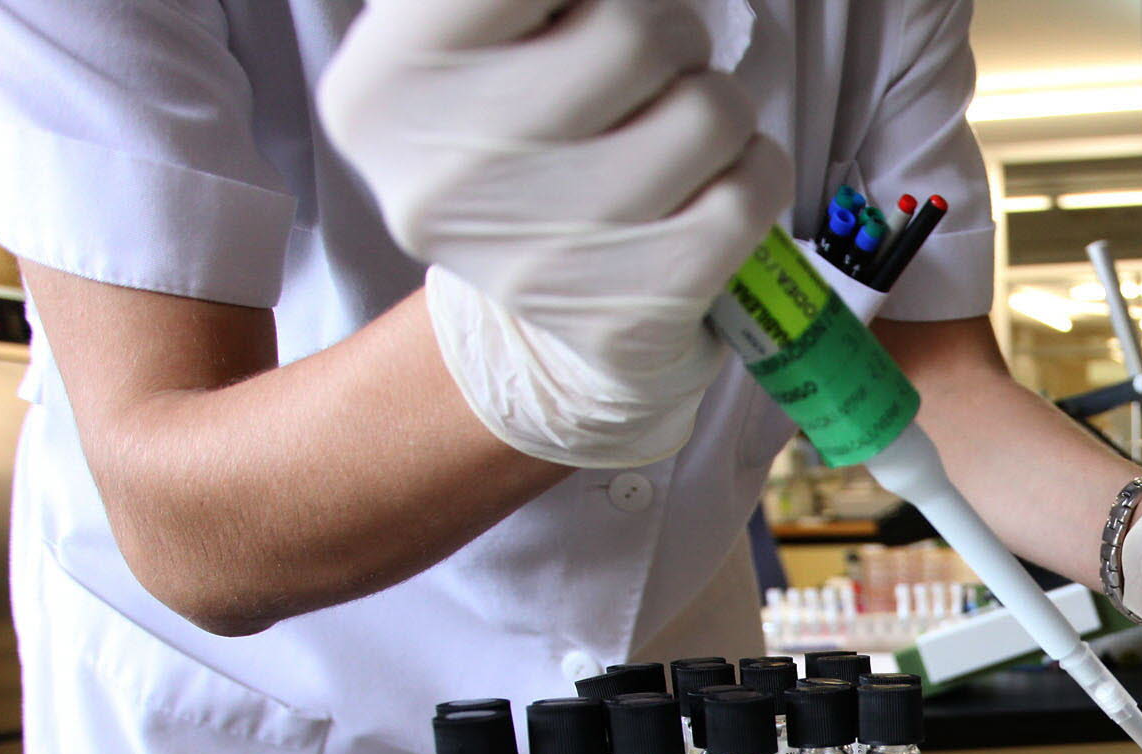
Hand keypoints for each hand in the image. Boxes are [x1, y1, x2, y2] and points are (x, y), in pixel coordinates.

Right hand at [319, 0, 791, 466]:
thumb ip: (537, 4)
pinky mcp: (630, 319)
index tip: (589, 14)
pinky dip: (758, 175)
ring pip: (708, 111)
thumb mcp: (485, 51)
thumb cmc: (528, 155)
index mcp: (384, 85)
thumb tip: (645, 2)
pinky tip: (719, 187)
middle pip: (635, 31)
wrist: (537, 333)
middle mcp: (446, 179)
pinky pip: (749, 194)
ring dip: (719, 109)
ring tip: (679, 136)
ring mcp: (540, 260)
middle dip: (668, 39)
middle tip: (647, 77)